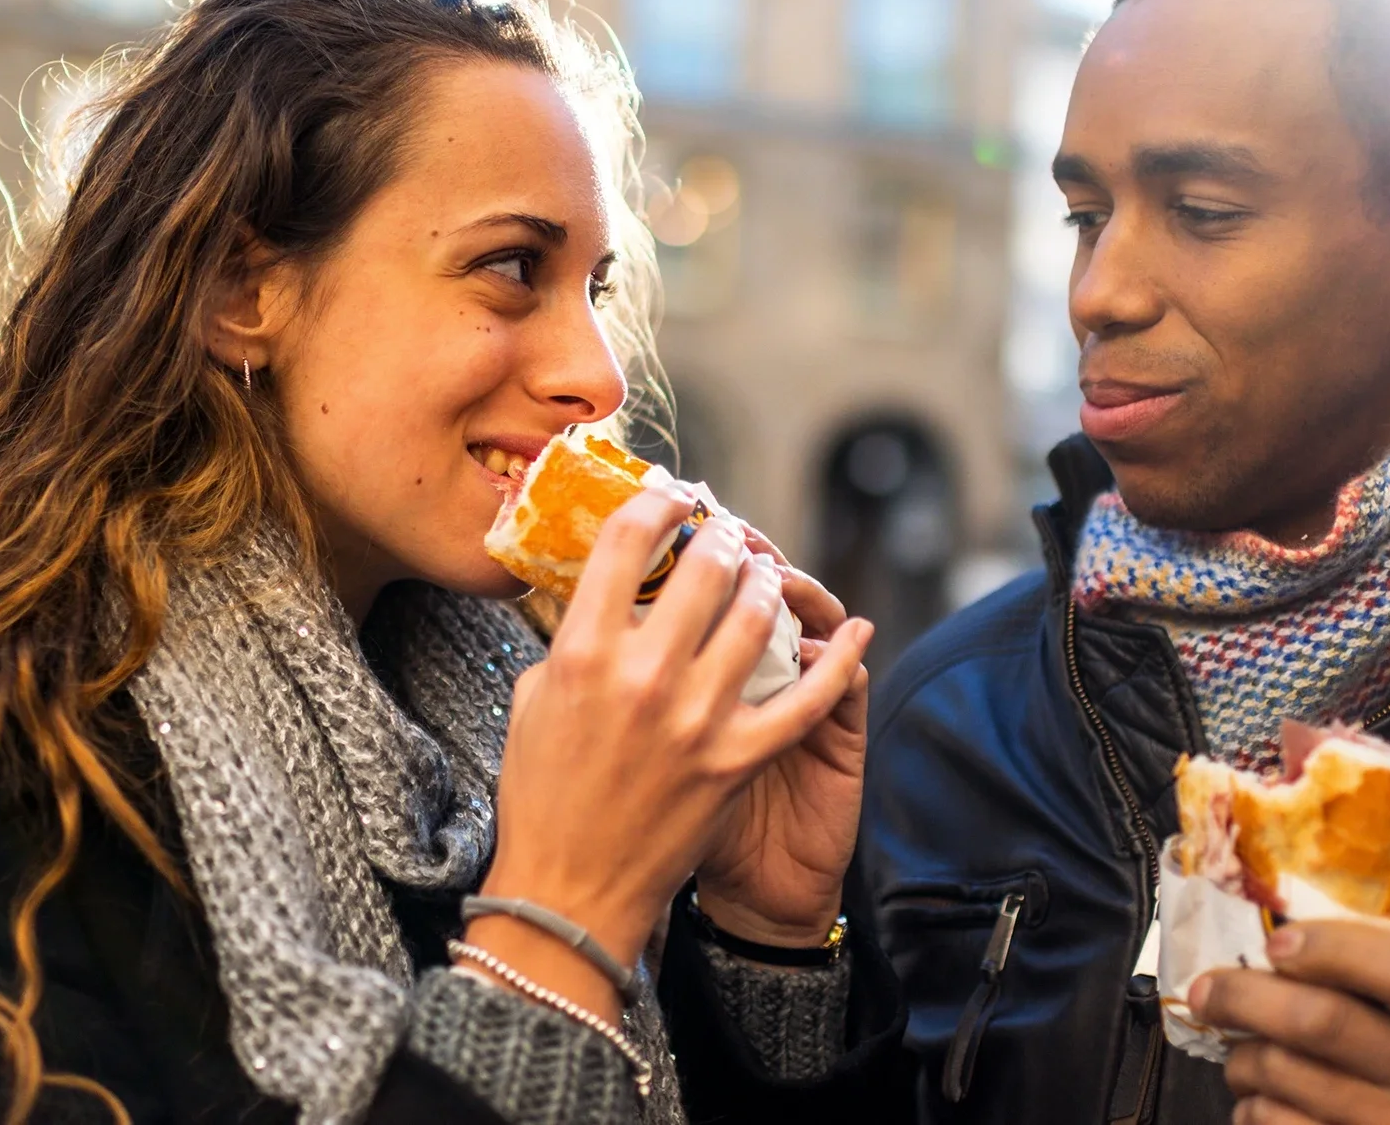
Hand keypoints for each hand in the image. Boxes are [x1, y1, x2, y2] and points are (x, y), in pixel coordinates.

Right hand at [474, 484, 873, 1016]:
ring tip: (764, 579)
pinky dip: (838, 663)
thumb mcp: (533, 702)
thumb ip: (571, 641)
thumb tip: (604, 594)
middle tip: (727, 539)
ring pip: (758, 617)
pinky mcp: (736, 761)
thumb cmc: (541, 798)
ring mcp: (695, 720)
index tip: (673, 495)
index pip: (626, 542)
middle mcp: (641, 677)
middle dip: (722, 541)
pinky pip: (805, 700)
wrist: (568, 894)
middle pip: (705, 568)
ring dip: (767, 586)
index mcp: (581, 653)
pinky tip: (855, 633)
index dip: (657, 503)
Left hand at [1190, 922, 1389, 1124]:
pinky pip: (1273, 1122)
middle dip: (1246, 996)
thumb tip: (1272, 934)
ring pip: (1284, 1073)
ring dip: (1242, 1059)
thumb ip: (1376, 986)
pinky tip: (1262, 1103)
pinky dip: (1250, 1108)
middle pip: (1324, 1021)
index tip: (1276, 942)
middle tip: (1209, 990)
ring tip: (1245, 1056)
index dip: (1333, 948)